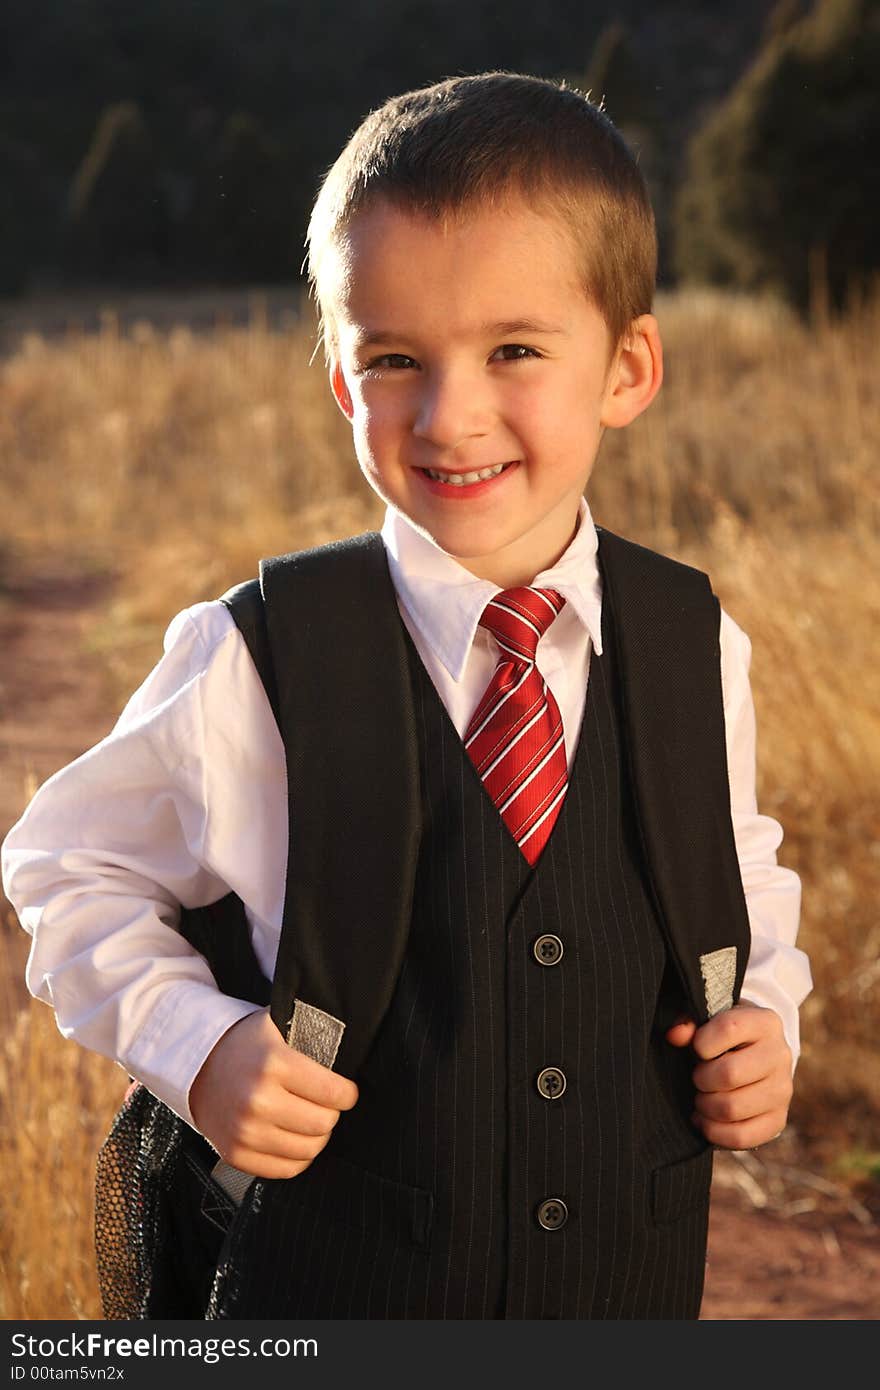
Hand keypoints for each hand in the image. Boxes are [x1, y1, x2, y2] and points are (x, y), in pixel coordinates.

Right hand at [189, 1009, 358, 1178]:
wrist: (196, 1065)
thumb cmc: (243, 1045)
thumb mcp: (277, 1025)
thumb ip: (311, 1034)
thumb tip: (350, 1048)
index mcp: (273, 1064)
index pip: (334, 1092)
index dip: (347, 1093)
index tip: (345, 1091)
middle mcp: (258, 1101)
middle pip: (323, 1124)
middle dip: (331, 1113)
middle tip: (324, 1104)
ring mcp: (245, 1132)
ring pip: (308, 1151)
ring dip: (315, 1136)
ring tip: (308, 1119)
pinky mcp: (236, 1154)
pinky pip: (286, 1170)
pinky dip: (296, 1157)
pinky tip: (293, 1136)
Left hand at [665, 1003, 792, 1149]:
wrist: (756, 1056)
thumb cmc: (725, 1035)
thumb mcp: (710, 1019)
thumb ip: (689, 1022)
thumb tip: (675, 1035)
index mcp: (765, 1022)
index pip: (729, 1028)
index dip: (702, 1042)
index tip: (697, 1048)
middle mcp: (780, 1055)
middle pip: (729, 1074)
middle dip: (701, 1078)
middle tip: (697, 1077)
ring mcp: (782, 1090)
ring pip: (732, 1108)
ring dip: (705, 1106)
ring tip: (701, 1097)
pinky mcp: (778, 1120)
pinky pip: (741, 1137)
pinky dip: (714, 1131)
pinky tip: (705, 1119)